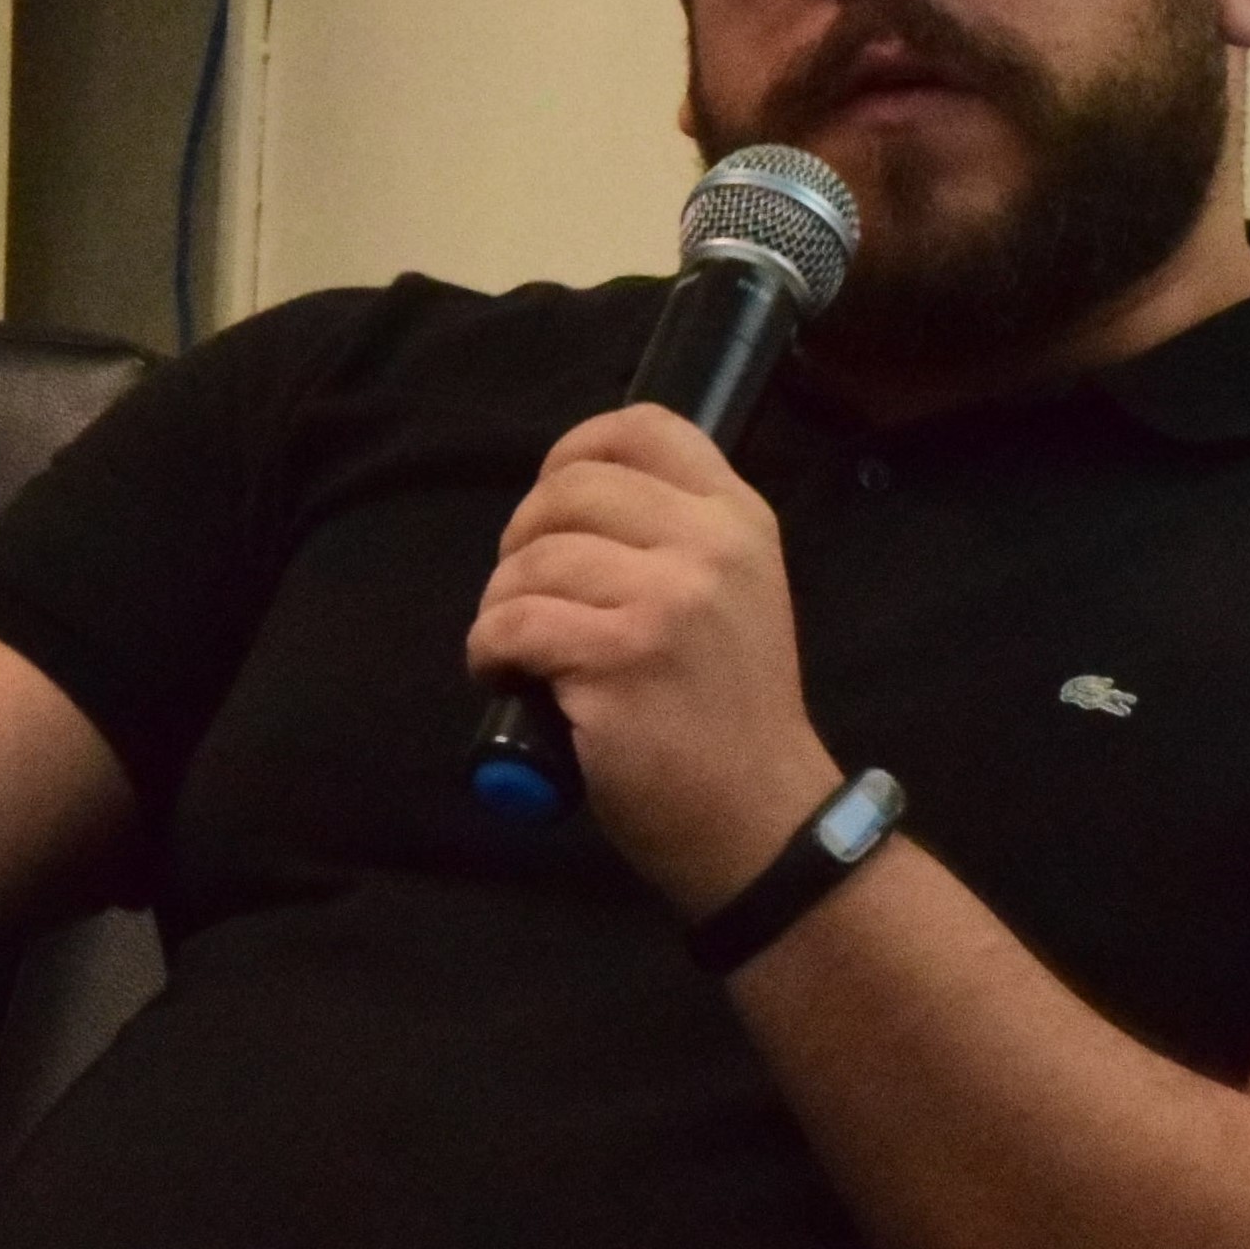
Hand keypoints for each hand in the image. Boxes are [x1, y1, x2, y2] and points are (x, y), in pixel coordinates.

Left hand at [471, 403, 842, 908]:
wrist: (760, 820)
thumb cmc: (732, 715)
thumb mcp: (736, 594)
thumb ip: (679, 536)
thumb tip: (569, 502)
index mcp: (740, 520)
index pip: (644, 428)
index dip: (574, 451)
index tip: (552, 506)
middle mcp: (711, 548)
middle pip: (569, 489)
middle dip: (523, 539)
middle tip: (528, 594)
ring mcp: (666, 603)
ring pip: (532, 560)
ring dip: (501, 604)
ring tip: (520, 649)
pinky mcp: (618, 661)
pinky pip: (514, 623)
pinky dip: (489, 650)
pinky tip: (506, 676)